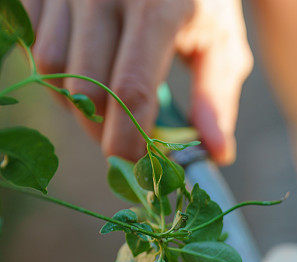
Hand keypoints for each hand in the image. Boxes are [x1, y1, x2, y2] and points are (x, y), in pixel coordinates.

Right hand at [23, 0, 252, 163]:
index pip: (131, 91)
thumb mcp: (222, 43)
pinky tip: (86, 69)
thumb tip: (217, 153)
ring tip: (107, 101)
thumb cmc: (199, 1)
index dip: (129, 140)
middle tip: (127, 140)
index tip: (138, 169)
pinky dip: (56, 70)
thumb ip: (217, 97)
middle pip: (87, 90)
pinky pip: (33, 43)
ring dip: (76, 101)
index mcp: (159, 8)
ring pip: (53, 69)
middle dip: (104, 130)